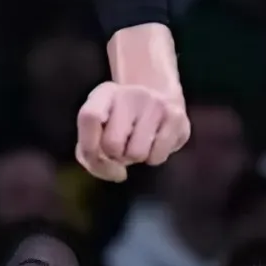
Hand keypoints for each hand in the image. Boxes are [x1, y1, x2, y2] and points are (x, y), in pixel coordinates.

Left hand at [74, 80, 191, 181]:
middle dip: (114, 156)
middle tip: (121, 147)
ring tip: (138, 143)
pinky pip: (158, 157)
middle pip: (112, 143)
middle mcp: (130, 93)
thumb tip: (114, 172)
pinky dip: (153, 159)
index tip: (95, 160)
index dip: (88, 146)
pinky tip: (154, 143)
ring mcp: (156, 103)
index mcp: (105, 93)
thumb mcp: (100, 126)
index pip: (89, 117)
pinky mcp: (176, 117)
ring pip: (136, 154)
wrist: (162, 100)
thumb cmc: (123, 120)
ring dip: (134, 158)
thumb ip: (90, 150)